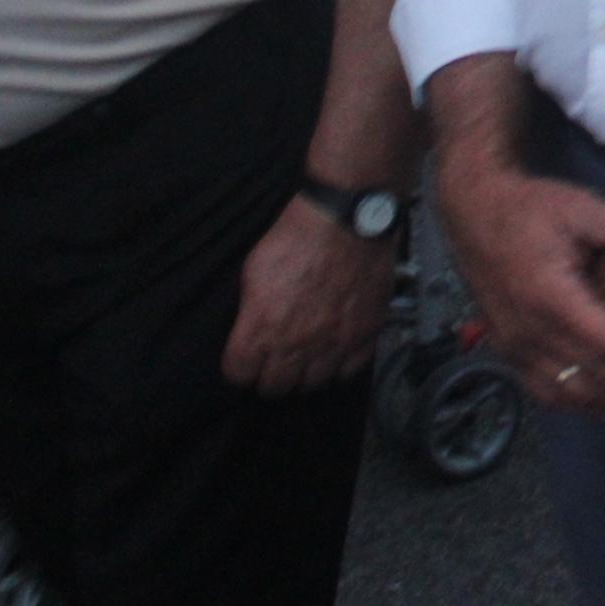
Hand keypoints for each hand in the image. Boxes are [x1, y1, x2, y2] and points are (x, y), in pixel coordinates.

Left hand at [221, 196, 398, 395]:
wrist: (348, 218)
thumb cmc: (297, 236)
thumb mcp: (254, 269)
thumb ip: (252, 311)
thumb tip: (252, 330)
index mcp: (262, 328)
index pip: (239, 374)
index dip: (240, 365)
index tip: (245, 357)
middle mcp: (297, 344)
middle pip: (275, 387)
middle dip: (270, 374)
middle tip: (275, 358)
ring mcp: (334, 343)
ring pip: (312, 384)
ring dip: (306, 371)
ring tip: (306, 354)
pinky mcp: (365, 334)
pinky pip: (348, 370)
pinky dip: (340, 363)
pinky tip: (335, 347)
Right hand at [432, 146, 604, 417]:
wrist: (475, 214)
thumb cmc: (527, 209)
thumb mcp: (571, 204)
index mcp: (548, 296)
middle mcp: (529, 332)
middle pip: (597, 375)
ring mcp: (516, 348)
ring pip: (574, 395)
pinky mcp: (510, 354)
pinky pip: (550, 395)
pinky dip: (586, 403)